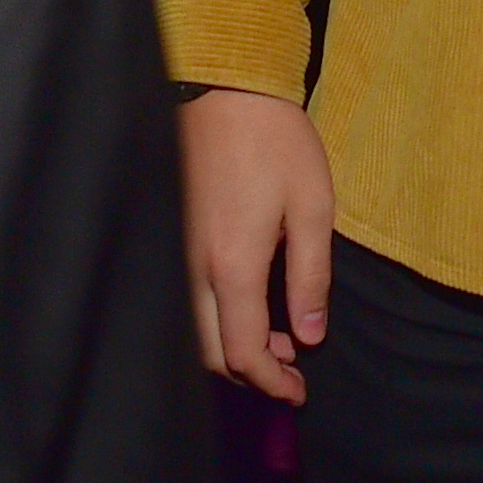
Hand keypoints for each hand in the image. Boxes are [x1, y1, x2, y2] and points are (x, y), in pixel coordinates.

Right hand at [178, 89, 334, 404]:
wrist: (224, 90)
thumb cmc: (276, 143)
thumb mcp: (313, 205)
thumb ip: (311, 276)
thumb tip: (309, 336)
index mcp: (231, 265)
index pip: (242, 354)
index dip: (271, 382)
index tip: (299, 391)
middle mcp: (191, 270)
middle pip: (210, 354)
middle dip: (251, 373)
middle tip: (291, 368)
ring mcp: (174, 255)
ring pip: (193, 331)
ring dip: (232, 346)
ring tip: (279, 334)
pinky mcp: (170, 238)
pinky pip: (185, 301)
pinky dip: (215, 319)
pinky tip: (248, 302)